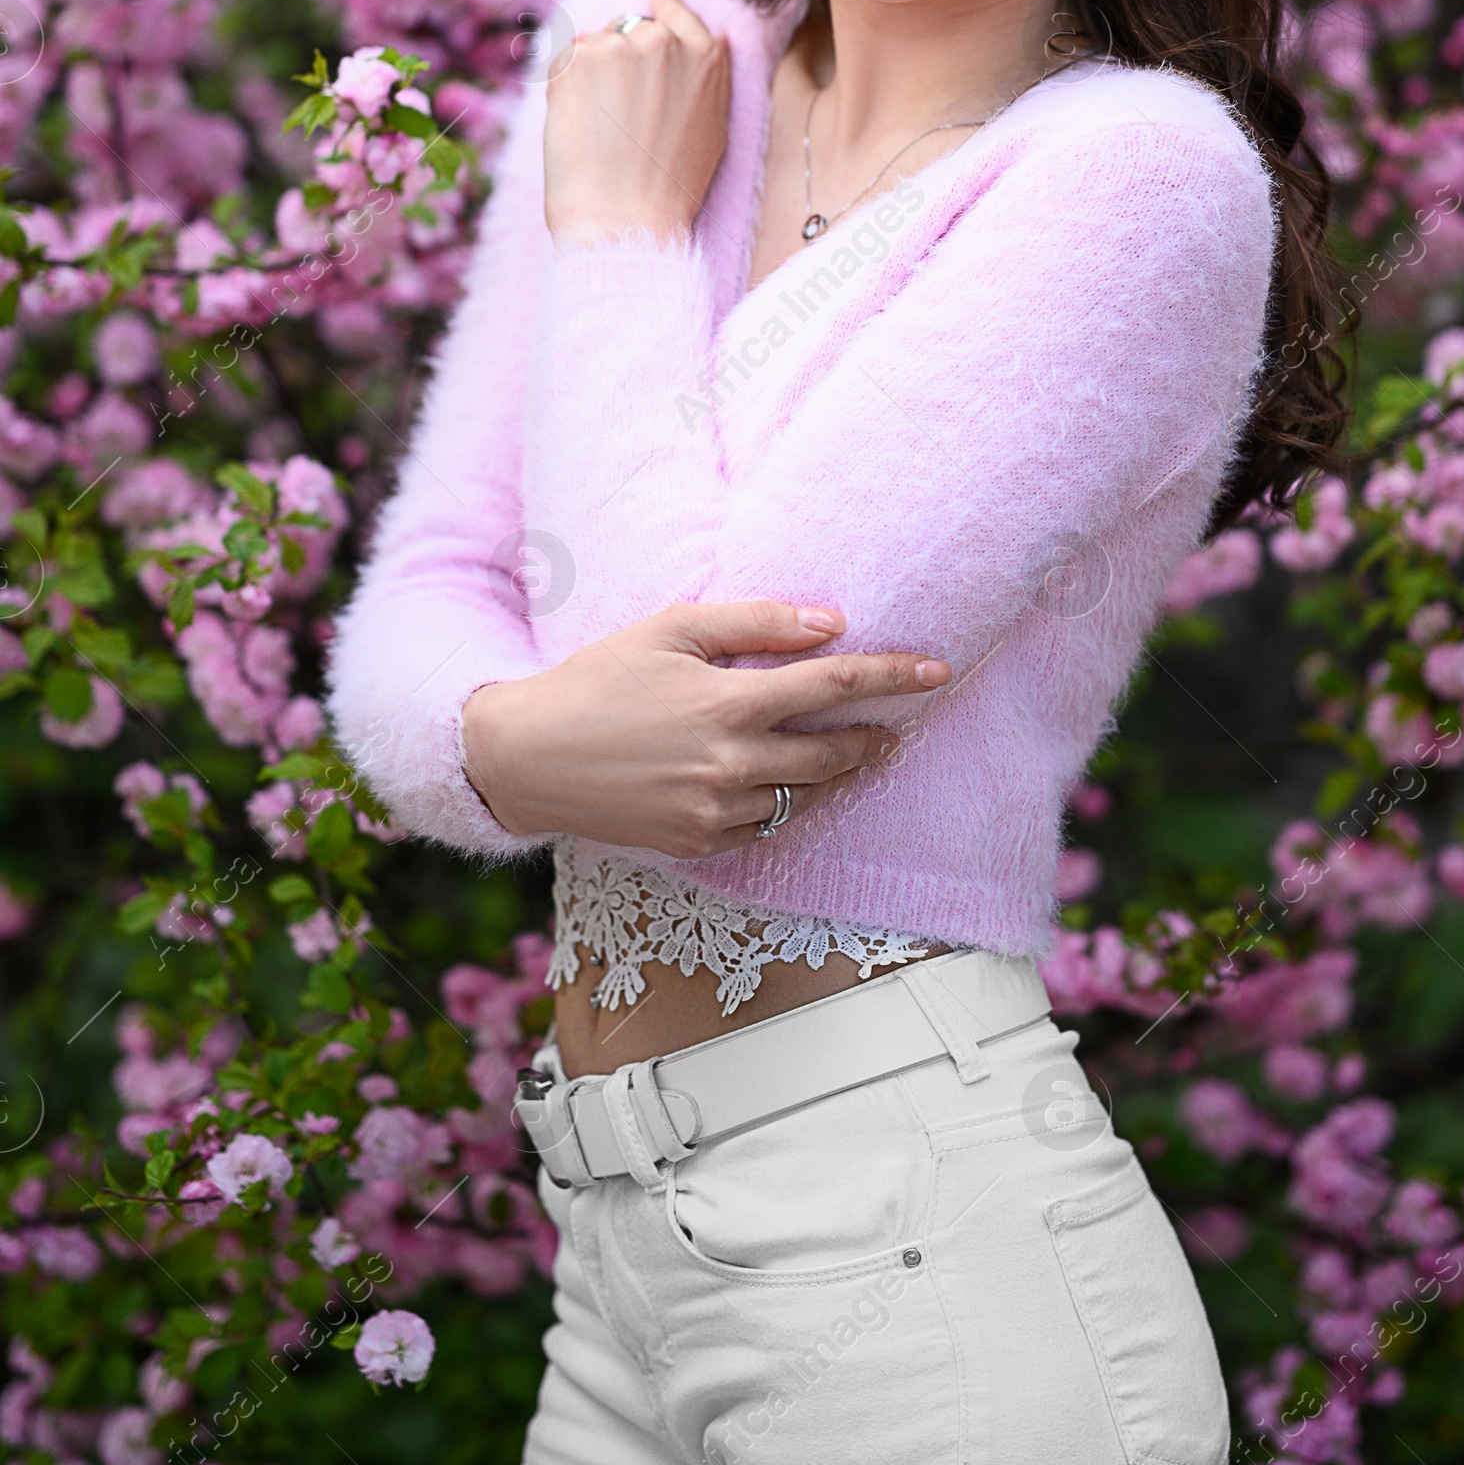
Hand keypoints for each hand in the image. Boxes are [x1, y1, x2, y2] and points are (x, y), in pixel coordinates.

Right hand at [460, 599, 950, 856]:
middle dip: (877, 733)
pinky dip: (793, 801)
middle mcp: (731, 765)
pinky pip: (770, 824)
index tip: (936, 671)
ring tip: (863, 748)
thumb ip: (755, 622)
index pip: (833, 685)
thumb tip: (832, 621)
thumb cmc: (597, 680)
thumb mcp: (670, 629)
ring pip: (807, 793)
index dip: (891, 676)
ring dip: (842, 769)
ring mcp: (717, 812)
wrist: (527, 757)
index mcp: (728, 704)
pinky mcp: (700, 843)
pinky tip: (797, 781)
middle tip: (904, 718)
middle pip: (834, 750)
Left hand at [543, 0, 731, 246]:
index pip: (677, 13)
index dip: (664, 8)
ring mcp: (619, 46)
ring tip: (599, 129)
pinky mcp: (576, 61)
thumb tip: (717, 36)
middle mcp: (663, 41)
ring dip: (588, 74)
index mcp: (705, 56)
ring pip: (592, 45)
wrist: (626, 219)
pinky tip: (577, 125)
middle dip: (618, 59)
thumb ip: (711, 76)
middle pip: (628, 28)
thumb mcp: (713, 127)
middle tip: (617, 115)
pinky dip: (562, 88)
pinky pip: (561, 61)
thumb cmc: (669, 188)